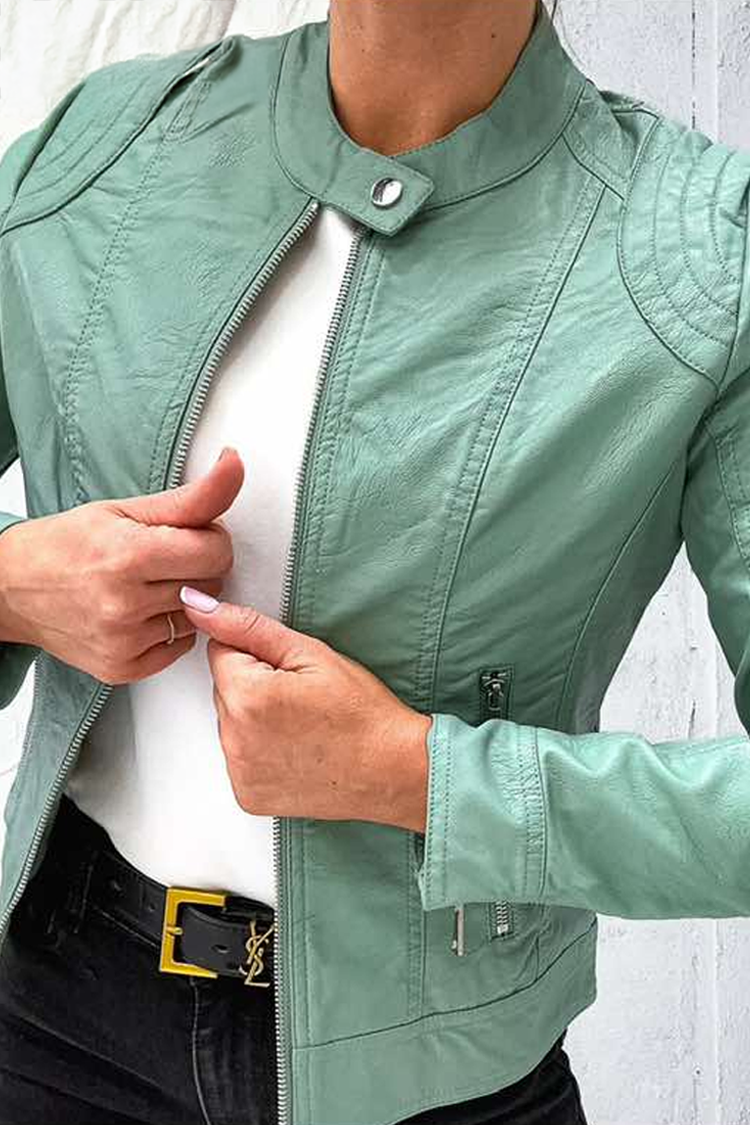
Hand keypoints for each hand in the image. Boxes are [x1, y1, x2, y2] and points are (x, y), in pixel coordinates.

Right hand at [0, 448, 244, 684]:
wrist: (11, 588)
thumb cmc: (66, 544)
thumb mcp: (126, 509)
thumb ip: (192, 497)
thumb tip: (235, 467)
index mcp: (128, 554)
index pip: (217, 551)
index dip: (211, 538)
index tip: (189, 535)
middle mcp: (125, 603)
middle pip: (212, 584)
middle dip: (198, 566)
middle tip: (163, 558)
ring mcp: (123, 641)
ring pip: (199, 616)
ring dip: (185, 599)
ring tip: (147, 585)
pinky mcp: (122, 668)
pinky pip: (180, 647)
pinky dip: (171, 630)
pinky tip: (142, 612)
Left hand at [179, 588, 431, 831]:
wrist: (392, 769)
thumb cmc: (361, 711)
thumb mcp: (309, 653)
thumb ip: (246, 626)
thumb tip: (196, 603)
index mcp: (246, 695)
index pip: (220, 651)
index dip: (259, 654)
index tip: (292, 671)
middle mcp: (233, 738)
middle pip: (224, 688)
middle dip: (253, 685)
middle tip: (302, 699)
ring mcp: (239, 772)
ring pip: (230, 723)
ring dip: (254, 719)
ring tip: (303, 726)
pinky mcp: (247, 795)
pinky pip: (240, 758)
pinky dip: (260, 751)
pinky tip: (296, 751)